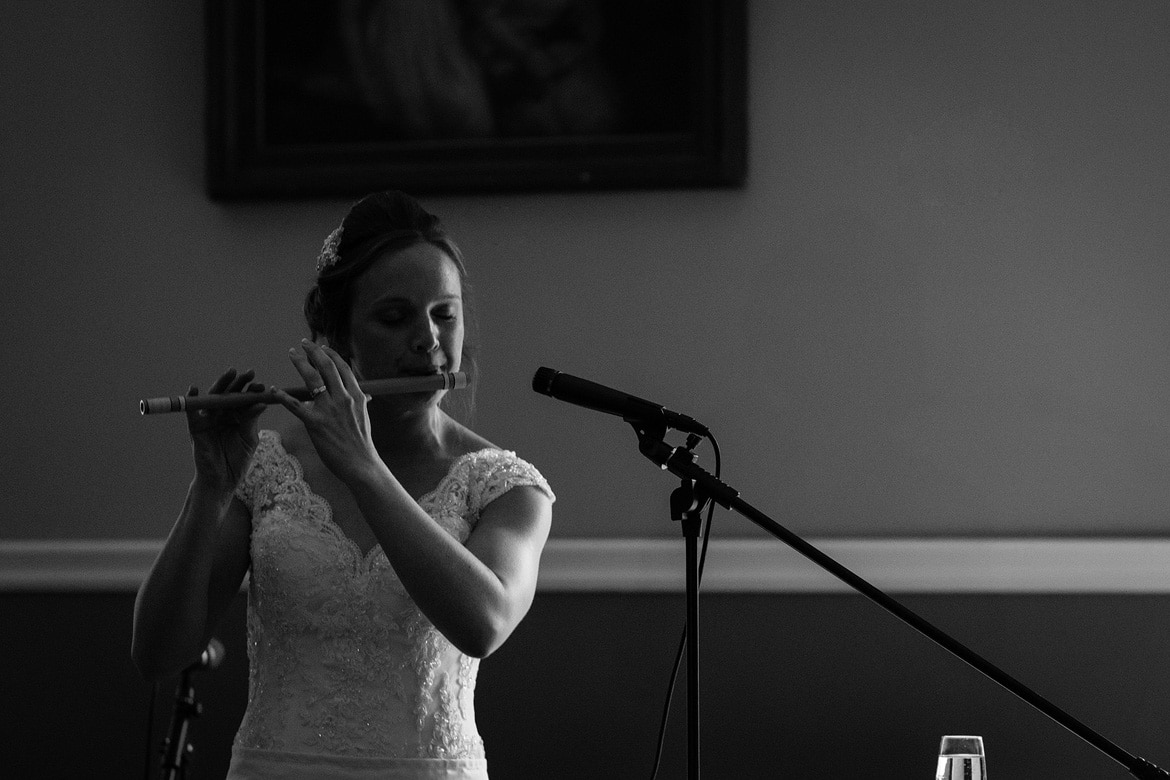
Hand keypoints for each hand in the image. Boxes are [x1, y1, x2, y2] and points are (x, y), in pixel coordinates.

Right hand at [186, 368, 266, 490]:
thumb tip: (261, 403)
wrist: (223, 479)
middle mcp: (223, 414)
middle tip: (249, 373)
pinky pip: (191, 410)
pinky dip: (192, 398)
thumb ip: (251, 420)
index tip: (262, 385)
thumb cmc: (238, 459)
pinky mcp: (196, 426)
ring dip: (221, 384)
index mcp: (238, 416)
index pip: (244, 399)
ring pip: (214, 398)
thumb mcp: (249, 438)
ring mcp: (209, 418)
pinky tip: (194, 388)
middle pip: (230, 394)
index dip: (252, 390)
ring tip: (230, 373)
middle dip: (238, 382)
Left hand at [273, 340, 379, 482]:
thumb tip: (363, 395)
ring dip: (300, 363)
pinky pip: (295, 405)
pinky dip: (283, 396)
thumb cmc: (362, 443)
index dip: (331, 354)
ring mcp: (329, 410)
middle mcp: (344, 398)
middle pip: (327, 366)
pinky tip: (274, 390)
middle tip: (304, 342)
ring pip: (312, 378)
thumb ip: (359, 403)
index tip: (322, 347)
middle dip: (314, 351)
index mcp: (357, 395)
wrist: (361, 464)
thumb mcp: (364, 417)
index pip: (343, 367)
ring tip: (292, 353)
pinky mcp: (315, 423)